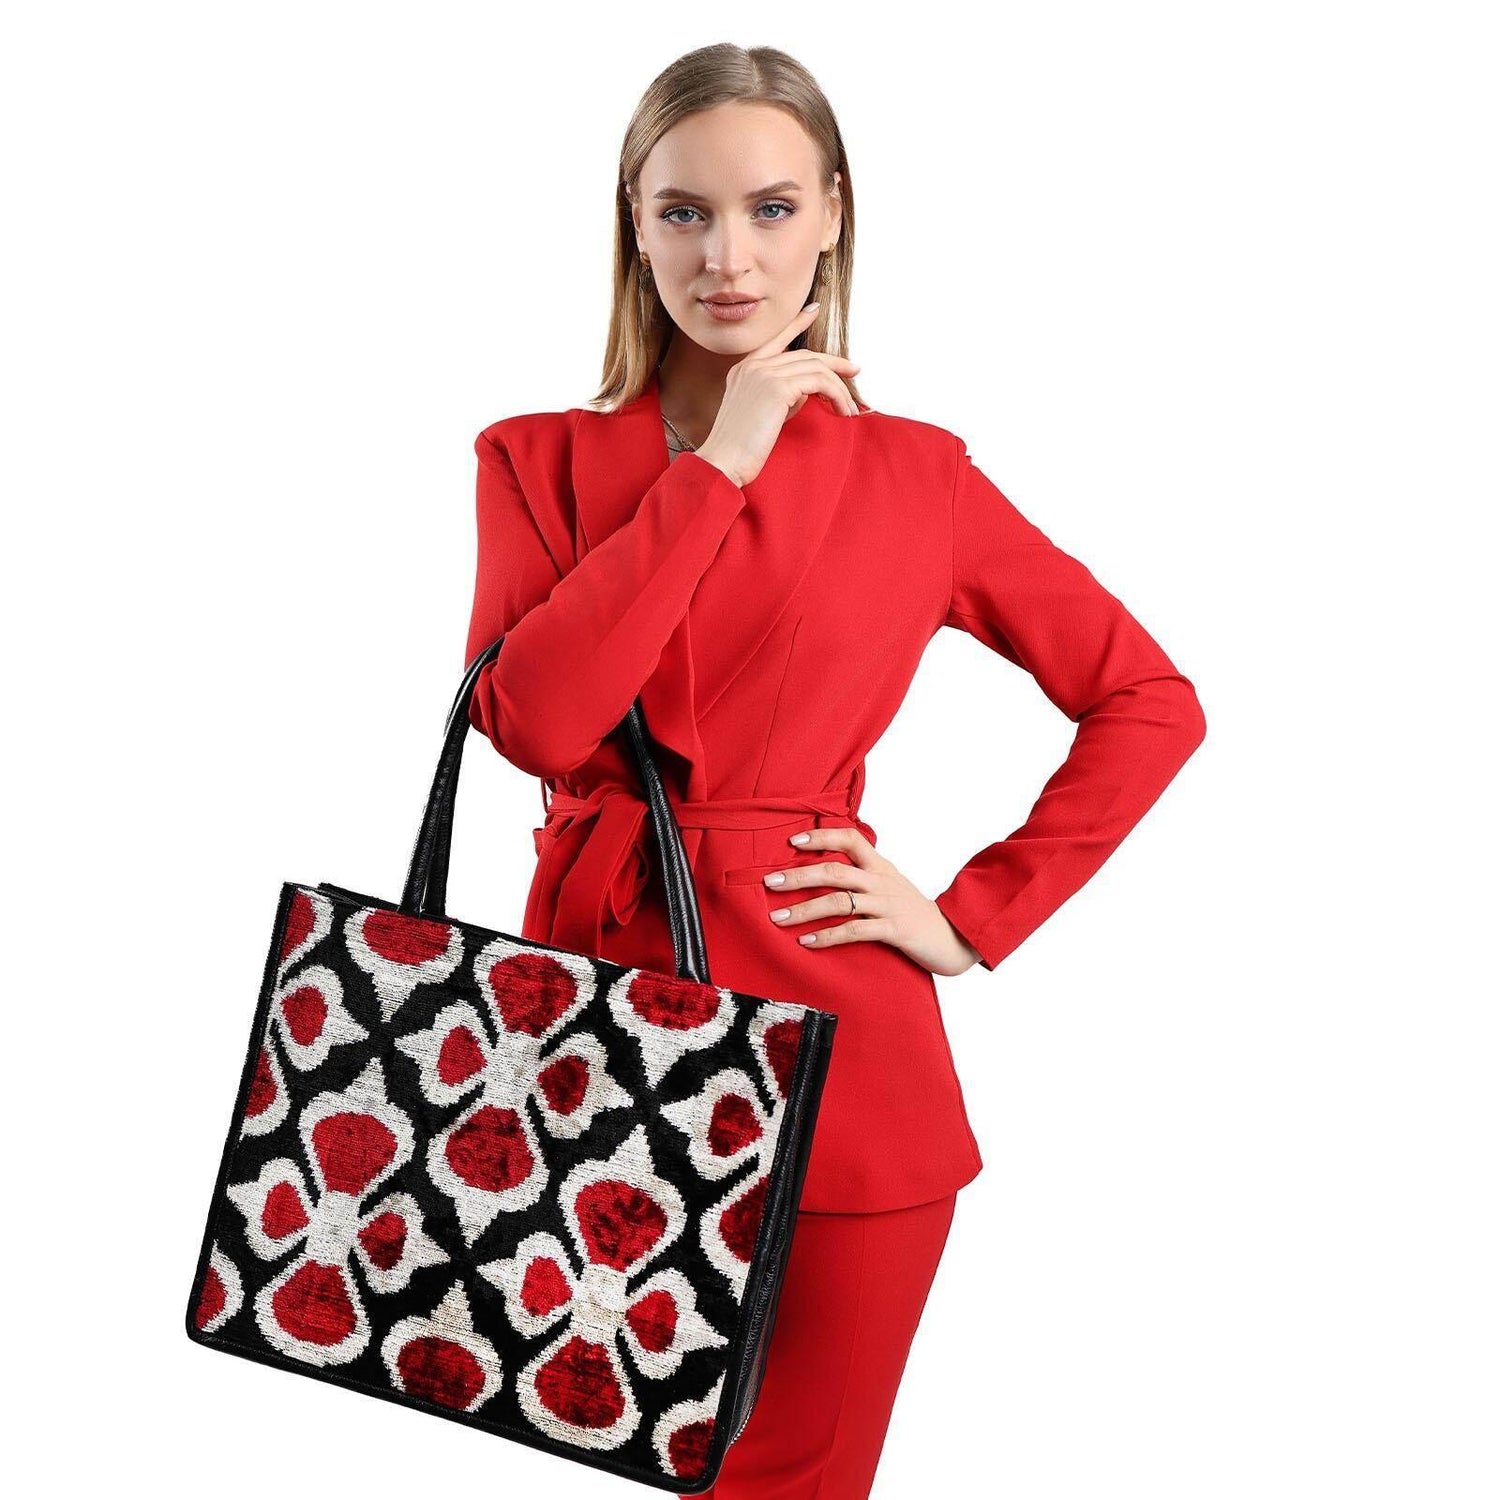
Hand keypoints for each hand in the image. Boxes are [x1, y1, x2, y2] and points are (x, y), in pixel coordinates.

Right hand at [695, 302, 861, 487]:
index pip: (776, 340)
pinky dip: (836, 394)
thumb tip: (806, 392)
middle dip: (834, 363)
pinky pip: (818, 382)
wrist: (723, 462)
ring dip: (839, 388)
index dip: (797, 323)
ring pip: (816, 368)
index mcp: (743, 369)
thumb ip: (780, 396)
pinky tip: (841, 410)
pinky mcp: (776, 387)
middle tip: (854, 371)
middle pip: (805, 355)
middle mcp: (752, 366)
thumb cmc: (741, 448)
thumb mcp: (760, 414)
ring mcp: (763, 373)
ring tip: (850, 409)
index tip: (814, 310)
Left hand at [760, 826, 984, 976]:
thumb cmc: (913, 912)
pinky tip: (807, 941)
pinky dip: (827, 936)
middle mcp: (882, 881)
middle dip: (799, 875)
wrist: (953, 938)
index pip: (851, 838)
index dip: (821, 836)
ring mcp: (888, 905)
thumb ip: (863, 875)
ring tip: (778, 917)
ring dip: (804, 909)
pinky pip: (854, 931)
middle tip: (770, 882)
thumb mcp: (890, 885)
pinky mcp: (894, 931)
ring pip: (839, 901)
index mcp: (881, 866)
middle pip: (835, 871)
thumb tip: (825, 869)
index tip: (792, 841)